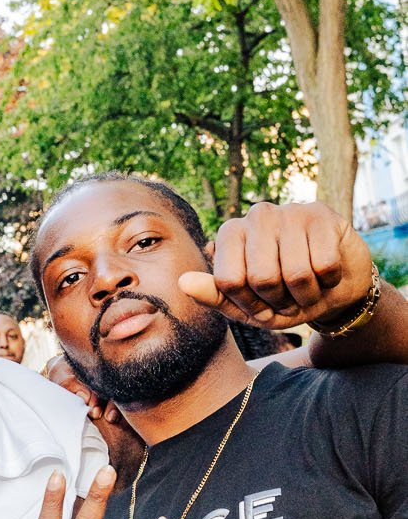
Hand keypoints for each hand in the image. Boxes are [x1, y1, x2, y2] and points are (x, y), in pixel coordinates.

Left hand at [178, 200, 372, 332]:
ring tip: (308, 288)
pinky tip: (327, 274)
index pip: (228, 281)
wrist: (336, 288)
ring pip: (296, 273)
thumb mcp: (247, 307)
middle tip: (288, 298)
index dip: (249, 305)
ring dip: (306, 295)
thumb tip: (183, 282)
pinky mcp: (321, 214)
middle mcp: (256, 215)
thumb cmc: (285, 297)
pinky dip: (328, 282)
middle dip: (279, 301)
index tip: (261, 304)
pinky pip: (324, 265)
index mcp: (230, 234)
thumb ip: (214, 296)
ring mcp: (289, 210)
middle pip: (262, 278)